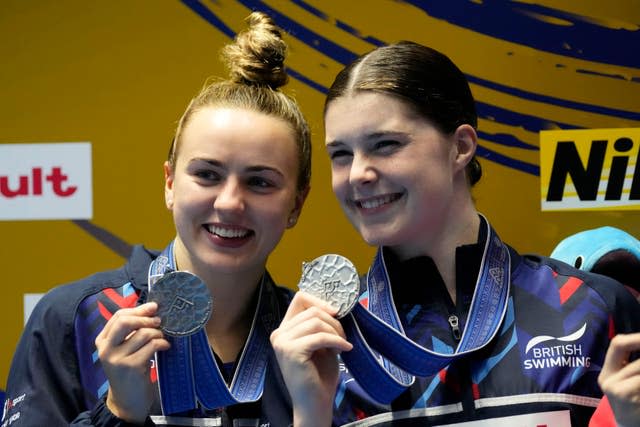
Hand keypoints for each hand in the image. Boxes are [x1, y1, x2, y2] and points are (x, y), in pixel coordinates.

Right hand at [95, 302, 170, 423]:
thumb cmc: (130, 369)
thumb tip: (152, 309)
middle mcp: (106, 349)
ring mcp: (117, 359)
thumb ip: (131, 331)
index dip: (138, 309)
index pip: (118, 316)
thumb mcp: (125, 348)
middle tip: (159, 321)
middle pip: (125, 321)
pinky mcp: (131, 367)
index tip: (153, 307)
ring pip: (142, 334)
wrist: (128, 399)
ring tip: (162, 338)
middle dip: (145, 318)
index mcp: (102, 340)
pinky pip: (151, 346)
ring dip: (158, 333)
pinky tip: (165, 347)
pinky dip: (162, 343)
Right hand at [270, 292, 352, 426]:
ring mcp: (282, 342)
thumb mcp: (320, 344)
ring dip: (336, 332)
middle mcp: (279, 333)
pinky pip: (319, 336)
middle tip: (343, 338)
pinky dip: (336, 341)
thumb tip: (332, 306)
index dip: (320, 302)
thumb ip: (320, 325)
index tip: (336, 313)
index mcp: (284, 330)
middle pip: (312, 310)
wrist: (314, 403)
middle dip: (333, 322)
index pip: (300, 299)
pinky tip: (345, 349)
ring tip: (343, 345)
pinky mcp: (291, 351)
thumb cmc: (319, 376)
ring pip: (316, 322)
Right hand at [598, 333, 639, 426]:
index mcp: (606, 374)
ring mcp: (623, 395)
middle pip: (638, 363)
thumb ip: (628, 362)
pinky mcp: (636, 404)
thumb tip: (639, 341)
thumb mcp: (621, 380)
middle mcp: (610, 383)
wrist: (627, 425)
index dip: (636, 337)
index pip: (617, 345)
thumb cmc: (627, 399)